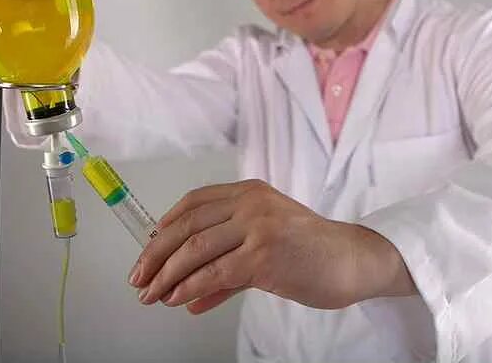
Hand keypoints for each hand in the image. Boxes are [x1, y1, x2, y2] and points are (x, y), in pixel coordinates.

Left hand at [128, 179, 415, 314]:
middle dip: (156, 254)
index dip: (165, 226)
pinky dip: (189, 287)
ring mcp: (258, 226)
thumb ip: (226, 266)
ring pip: (195, 248)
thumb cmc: (312, 252)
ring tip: (152, 294)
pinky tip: (177, 299)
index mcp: (250, 191)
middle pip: (187, 224)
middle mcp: (251, 202)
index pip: (194, 202)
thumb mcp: (266, 247)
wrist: (353, 260)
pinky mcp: (263, 254)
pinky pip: (215, 273)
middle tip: (139, 277)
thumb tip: (188, 295)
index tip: (148, 249)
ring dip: (167, 275)